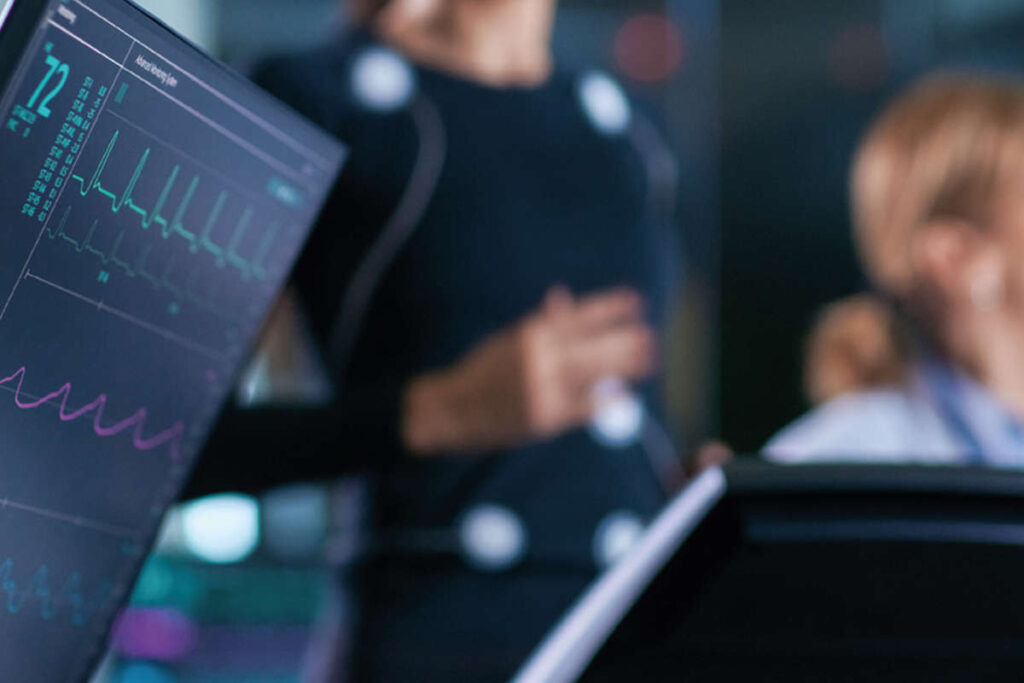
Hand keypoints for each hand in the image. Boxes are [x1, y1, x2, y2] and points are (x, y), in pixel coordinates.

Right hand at [402, 286, 656, 454]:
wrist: (451, 408)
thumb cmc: (482, 371)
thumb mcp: (509, 339)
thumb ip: (541, 322)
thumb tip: (563, 296)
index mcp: (531, 332)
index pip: (581, 315)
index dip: (611, 307)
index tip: (636, 301)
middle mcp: (539, 357)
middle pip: (594, 344)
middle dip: (626, 340)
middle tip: (650, 336)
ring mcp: (543, 388)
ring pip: (595, 374)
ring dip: (625, 366)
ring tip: (648, 361)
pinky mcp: (544, 417)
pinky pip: (583, 407)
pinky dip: (605, 401)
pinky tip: (622, 395)